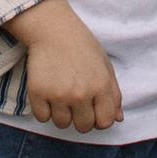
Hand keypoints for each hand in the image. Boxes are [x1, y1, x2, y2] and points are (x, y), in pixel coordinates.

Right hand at [9, 0, 121, 132]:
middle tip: (75, 102)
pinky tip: (47, 94)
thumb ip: (114, 94)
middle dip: (80, 118)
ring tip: (60, 96)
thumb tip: (118, 119)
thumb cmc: (82, 46)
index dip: (99, 119)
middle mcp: (81, 94)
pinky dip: (44, 110)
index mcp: (101, 87)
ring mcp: (58, 95)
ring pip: (62, 124)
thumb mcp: (105, 66)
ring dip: (61, 114)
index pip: (105, 123)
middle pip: (83, 127)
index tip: (92, 109)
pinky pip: (42, 117)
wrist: (53, 30)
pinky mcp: (38, 93)